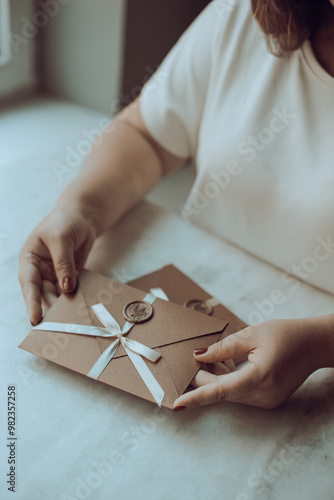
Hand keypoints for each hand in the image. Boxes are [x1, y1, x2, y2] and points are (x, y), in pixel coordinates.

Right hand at [19, 202, 96, 325]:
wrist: (82, 215)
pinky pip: (71, 290)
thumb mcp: (61, 239)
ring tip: (73, 319)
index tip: (35, 319)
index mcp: (30, 259)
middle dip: (50, 308)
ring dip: (64, 306)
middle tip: (59, 325)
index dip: (31, 302)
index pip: (28, 284)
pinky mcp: (69, 276)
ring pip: (57, 295)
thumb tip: (67, 288)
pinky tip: (83, 307)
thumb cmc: (65, 221)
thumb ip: (63, 264)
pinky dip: (75, 299)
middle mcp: (39, 270)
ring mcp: (54, 274)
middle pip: (43, 293)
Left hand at [173, 318, 333, 410]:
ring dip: (216, 378)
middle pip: (221, 390)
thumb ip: (223, 348)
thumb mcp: (252, 334)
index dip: (196, 397)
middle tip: (189, 360)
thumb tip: (198, 356)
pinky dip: (228, 380)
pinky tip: (223, 364)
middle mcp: (263, 394)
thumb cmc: (286, 335)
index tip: (176, 404)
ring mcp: (266, 400)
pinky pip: (239, 392)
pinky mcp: (267, 399)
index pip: (220, 391)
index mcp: (259, 376)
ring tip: (210, 358)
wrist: (314, 345)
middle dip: (203, 377)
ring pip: (229, 392)